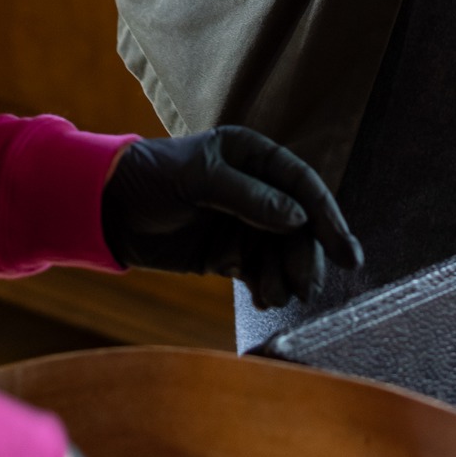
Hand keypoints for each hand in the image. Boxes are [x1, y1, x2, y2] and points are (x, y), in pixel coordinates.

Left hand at [101, 126, 362, 309]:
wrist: (110, 210)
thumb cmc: (154, 177)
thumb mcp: (199, 178)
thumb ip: (249, 197)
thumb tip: (299, 218)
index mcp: (253, 155)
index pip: (302, 184)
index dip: (327, 216)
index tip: (345, 250)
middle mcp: (256, 189)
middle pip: (299, 224)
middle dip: (307, 256)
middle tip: (309, 287)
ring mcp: (243, 223)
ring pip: (282, 253)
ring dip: (286, 276)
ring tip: (277, 296)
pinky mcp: (228, 254)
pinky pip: (260, 272)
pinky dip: (267, 287)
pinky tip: (264, 300)